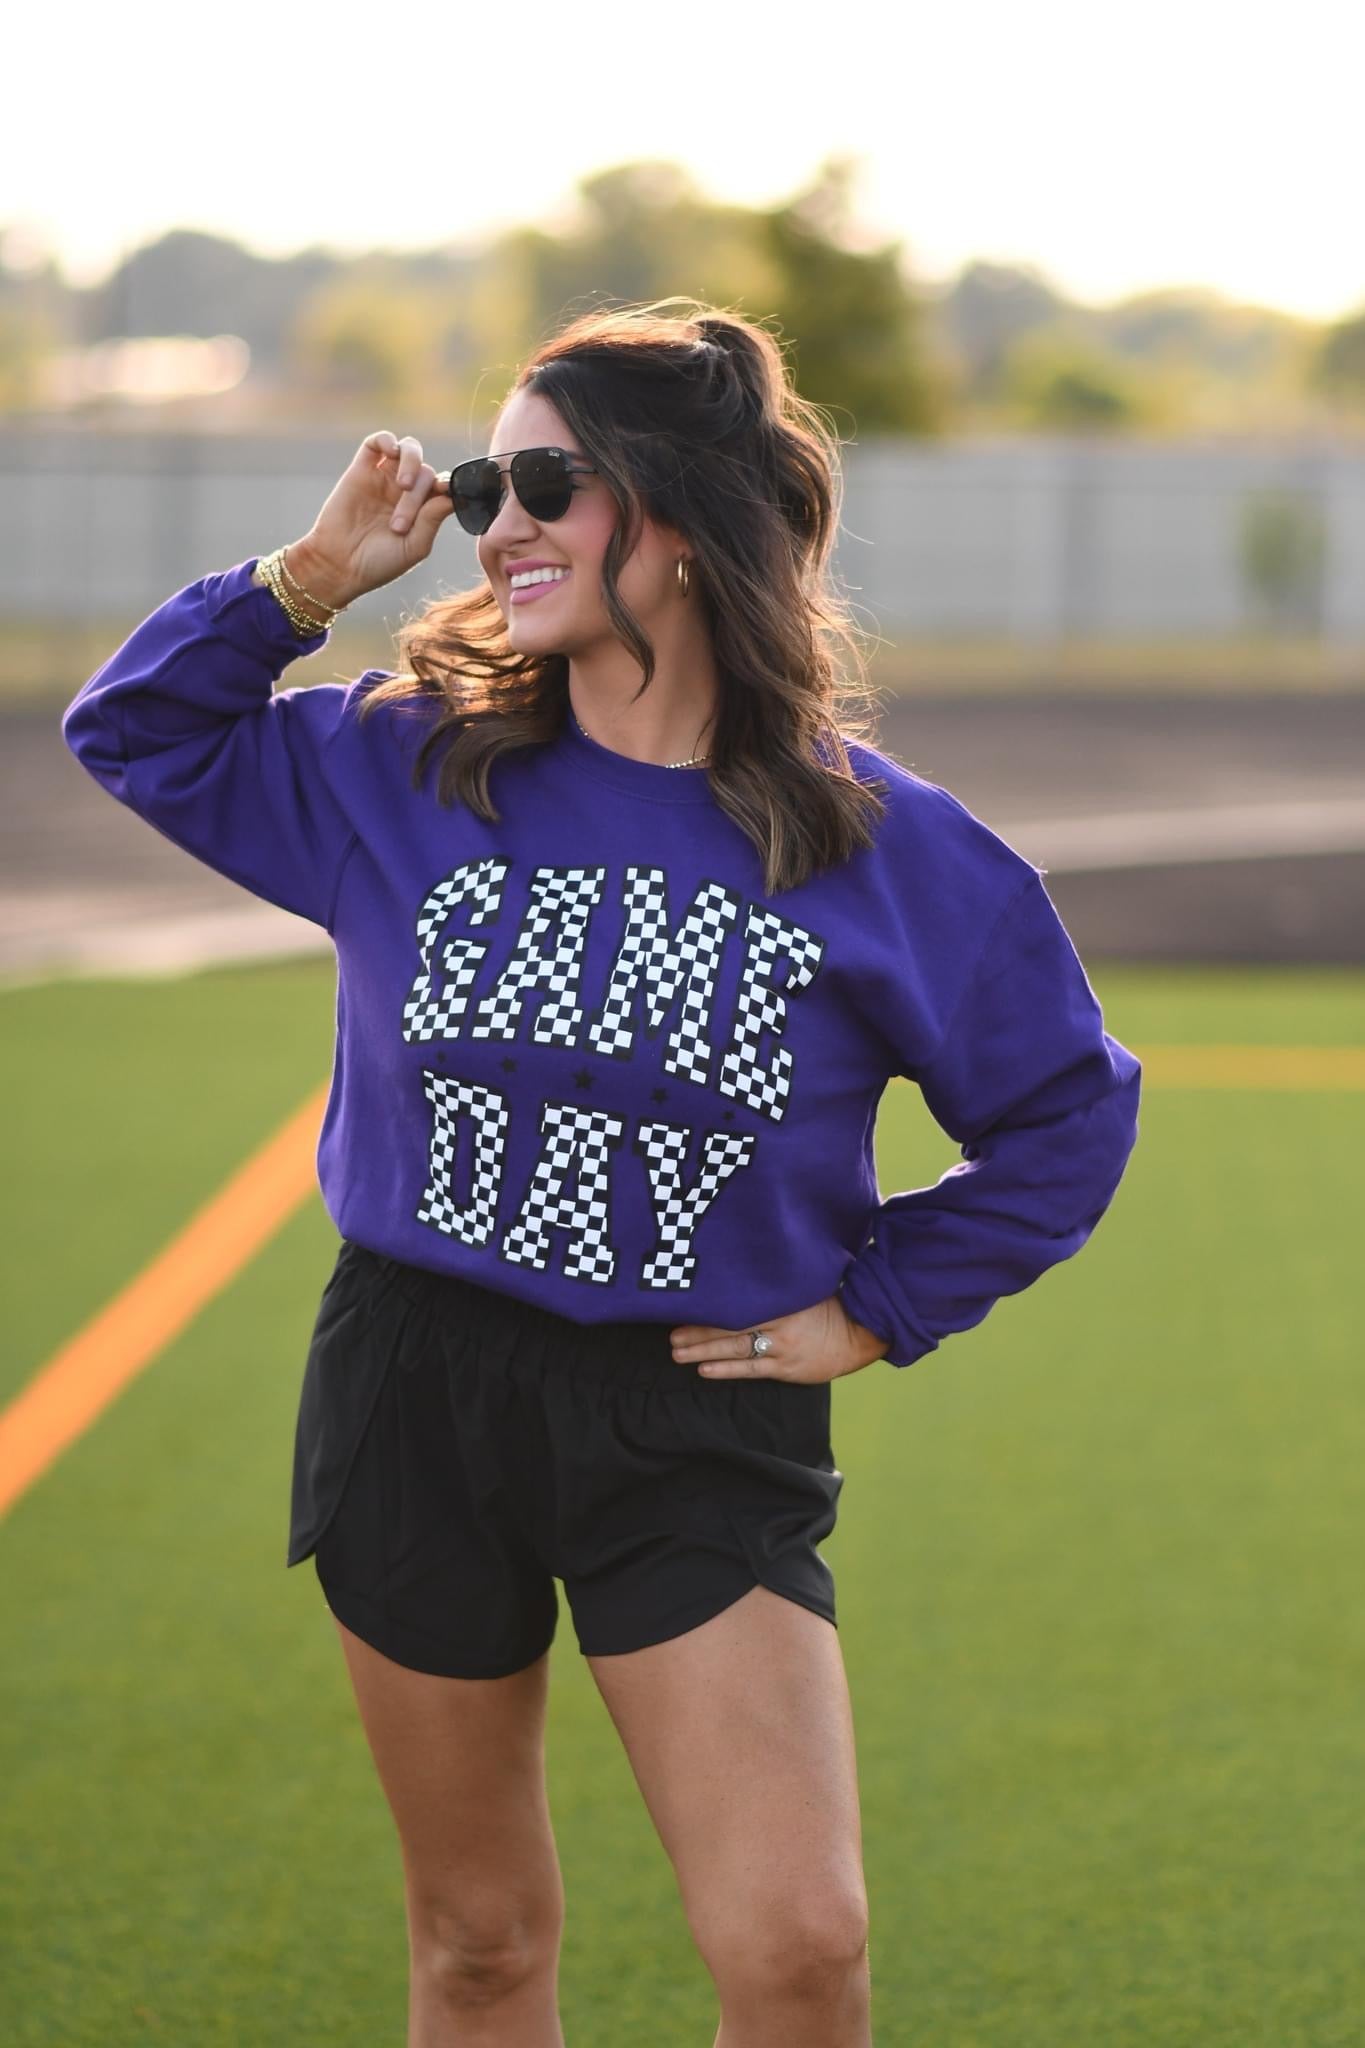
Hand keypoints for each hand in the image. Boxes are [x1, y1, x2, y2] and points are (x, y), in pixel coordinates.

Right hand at [290, 428, 455, 609]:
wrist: (339, 565)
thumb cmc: (378, 563)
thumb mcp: (414, 547)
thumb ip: (432, 519)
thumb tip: (452, 495)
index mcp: (422, 510)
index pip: (442, 487)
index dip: (448, 485)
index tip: (446, 490)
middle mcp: (406, 491)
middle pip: (426, 473)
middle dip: (417, 497)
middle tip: (399, 524)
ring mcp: (384, 478)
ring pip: (409, 450)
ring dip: (412, 462)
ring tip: (403, 485)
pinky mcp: (361, 470)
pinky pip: (377, 442)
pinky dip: (387, 440)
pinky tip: (391, 452)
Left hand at [670, 1296, 885, 1383]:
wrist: (859, 1333)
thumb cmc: (829, 1306)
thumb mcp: (803, 1287)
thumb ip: (775, 1286)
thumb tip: (742, 1277)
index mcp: (780, 1298)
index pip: (737, 1302)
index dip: (709, 1306)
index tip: (684, 1304)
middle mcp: (778, 1322)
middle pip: (729, 1326)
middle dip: (697, 1331)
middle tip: (671, 1335)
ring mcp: (781, 1346)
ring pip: (734, 1349)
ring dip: (703, 1351)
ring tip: (677, 1353)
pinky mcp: (785, 1368)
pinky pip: (750, 1369)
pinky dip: (725, 1370)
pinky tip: (704, 1370)